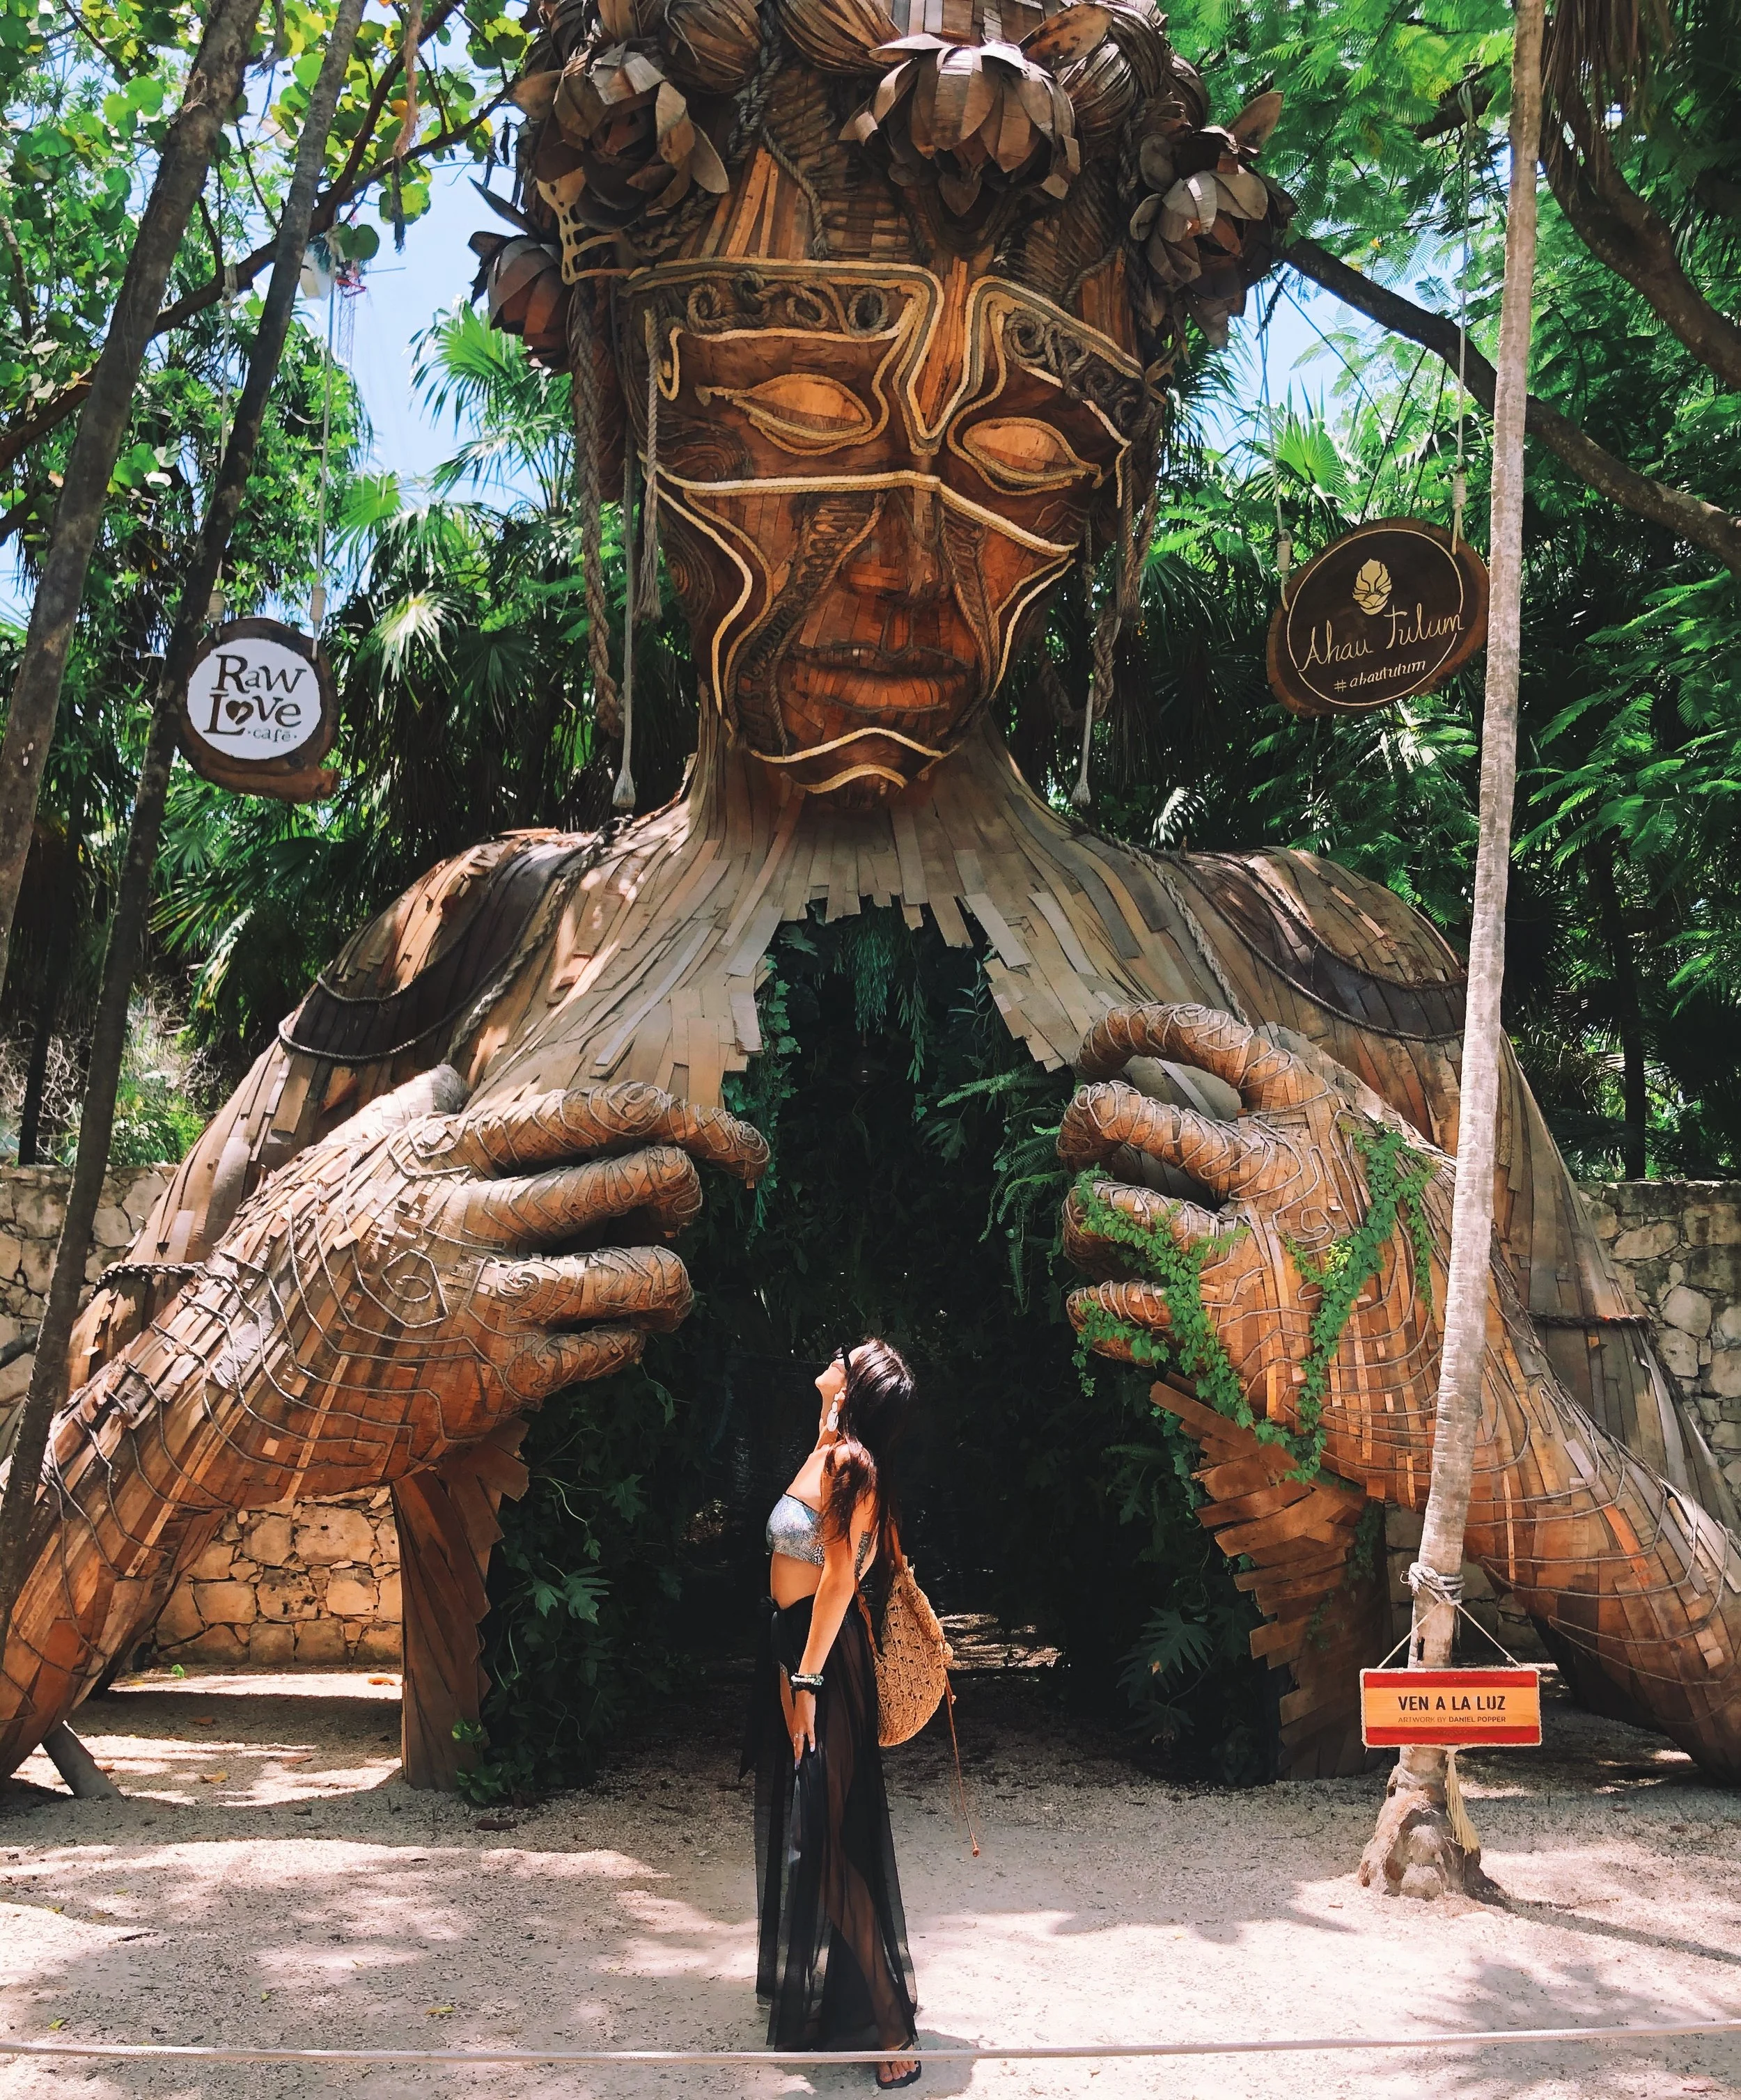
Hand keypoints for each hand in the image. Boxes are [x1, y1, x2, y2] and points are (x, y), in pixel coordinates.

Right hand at [1, 1067, 766, 1771]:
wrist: (224, 1388)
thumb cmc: (276, 1271)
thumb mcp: (330, 1168)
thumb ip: (406, 1118)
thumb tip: (461, 1075)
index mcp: (440, 1153)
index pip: (593, 1112)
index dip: (687, 1120)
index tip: (738, 1147)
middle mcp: (471, 1214)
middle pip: (641, 1176)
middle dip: (691, 1191)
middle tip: (688, 1210)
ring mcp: (486, 1297)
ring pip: (646, 1271)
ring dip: (673, 1281)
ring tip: (663, 1290)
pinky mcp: (492, 1378)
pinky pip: (607, 1351)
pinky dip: (629, 1343)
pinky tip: (615, 1342)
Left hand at [790, 1686, 817, 1762]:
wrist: (804, 1695)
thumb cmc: (803, 1704)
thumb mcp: (800, 1716)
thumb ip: (801, 1724)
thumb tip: (804, 1731)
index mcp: (794, 1725)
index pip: (794, 1741)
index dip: (795, 1749)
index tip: (796, 1757)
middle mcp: (796, 1727)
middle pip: (795, 1744)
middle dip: (796, 1755)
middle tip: (796, 1764)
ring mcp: (802, 1726)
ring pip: (800, 1742)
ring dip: (800, 1752)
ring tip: (799, 1761)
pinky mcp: (809, 1723)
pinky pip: (810, 1735)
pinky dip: (811, 1742)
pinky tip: (812, 1749)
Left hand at [1056, 1002, 1740, 1783]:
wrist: (1470, 1409)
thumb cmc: (1457, 1294)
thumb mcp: (1429, 1176)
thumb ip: (1352, 1120)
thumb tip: (1278, 1067)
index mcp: (1324, 1113)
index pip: (1199, 1032)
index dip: (1130, 1027)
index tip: (1100, 1050)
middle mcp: (1270, 1166)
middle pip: (1117, 1110)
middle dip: (1078, 1120)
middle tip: (1075, 1142)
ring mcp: (1232, 1248)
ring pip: (1095, 1204)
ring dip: (1080, 1218)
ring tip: (1091, 1231)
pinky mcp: (1207, 1331)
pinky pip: (1102, 1301)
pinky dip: (1091, 1306)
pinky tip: (1106, 1311)